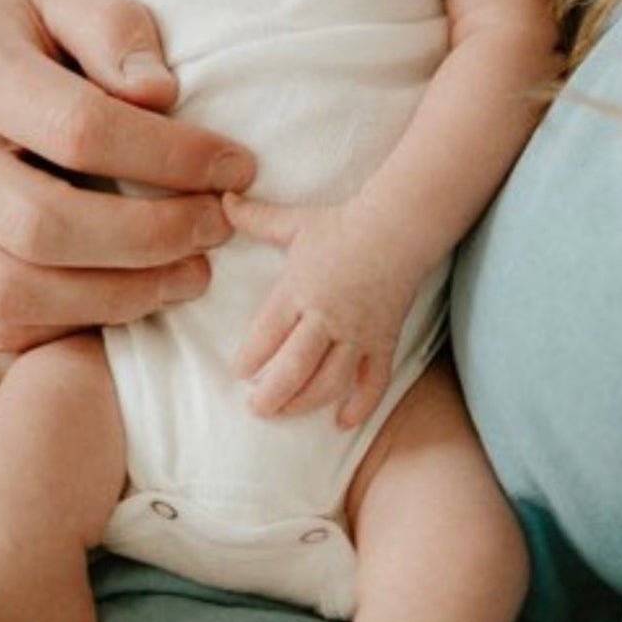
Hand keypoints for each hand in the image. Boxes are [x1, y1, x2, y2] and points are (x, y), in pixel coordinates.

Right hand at [0, 0, 254, 348]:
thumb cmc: (7, 43)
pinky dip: (72, 323)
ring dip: (120, 296)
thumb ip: (115, 30)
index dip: (172, 158)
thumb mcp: (59, 2)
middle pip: (45, 226)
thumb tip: (160, 94)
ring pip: (16, 292)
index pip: (81, 129)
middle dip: (152, 239)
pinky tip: (127, 296)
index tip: (236, 168)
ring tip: (188, 274)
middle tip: (218, 229)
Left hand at [224, 194, 422, 427]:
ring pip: (329, 381)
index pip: (266, 334)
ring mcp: (356, 333)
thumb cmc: (342, 225)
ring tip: (285, 413)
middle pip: (294, 368)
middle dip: (271, 395)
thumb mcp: (294, 223)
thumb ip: (256, 219)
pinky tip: (343, 421)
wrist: (399, 227)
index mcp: (298, 290)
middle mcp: (325, 317)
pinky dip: (360, 405)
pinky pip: (374, 381)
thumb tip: (223, 201)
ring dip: (305, 403)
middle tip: (256, 408)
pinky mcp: (383, 341)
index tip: (239, 371)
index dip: (249, 359)